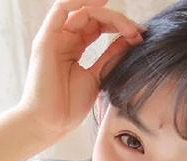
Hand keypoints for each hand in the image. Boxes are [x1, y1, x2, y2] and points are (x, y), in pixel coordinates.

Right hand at [17, 0, 143, 143]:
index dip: (120, 27)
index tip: (140, 37)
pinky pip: (62, 9)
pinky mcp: (46, 39)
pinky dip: (80, 0)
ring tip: (127, 27)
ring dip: (108, 14)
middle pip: (93, 16)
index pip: (98, 26)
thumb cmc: (69, 106)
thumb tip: (130, 38)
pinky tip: (102, 1)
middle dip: (118, 21)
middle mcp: (63, 40)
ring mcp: (54, 38)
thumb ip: (110, 55)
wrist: (50, 123)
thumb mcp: (98, 76)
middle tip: (137, 33)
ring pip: (83, 11)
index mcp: (74, 49)